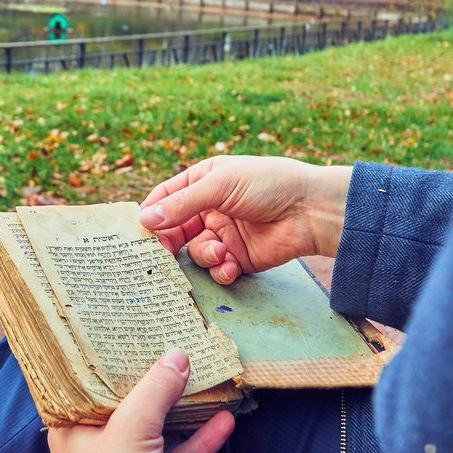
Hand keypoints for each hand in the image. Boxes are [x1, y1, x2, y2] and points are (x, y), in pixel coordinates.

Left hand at [48, 349, 234, 452]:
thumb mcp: (129, 431)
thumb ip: (152, 391)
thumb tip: (176, 355)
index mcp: (75, 427)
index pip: (86, 380)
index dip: (104, 354)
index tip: (123, 325)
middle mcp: (100, 444)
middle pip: (129, 400)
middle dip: (153, 375)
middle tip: (169, 339)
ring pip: (159, 426)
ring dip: (184, 403)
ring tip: (203, 372)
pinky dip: (204, 437)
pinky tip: (225, 418)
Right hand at [139, 156, 351, 283]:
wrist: (313, 210)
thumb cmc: (269, 184)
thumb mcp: (221, 185)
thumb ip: (182, 204)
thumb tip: (145, 218)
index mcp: (204, 182)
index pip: (166, 198)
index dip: (152, 213)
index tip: (139, 230)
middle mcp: (209, 209)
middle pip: (175, 230)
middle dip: (169, 243)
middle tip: (162, 255)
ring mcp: (223, 234)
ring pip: (195, 252)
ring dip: (204, 255)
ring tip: (219, 252)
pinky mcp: (238, 258)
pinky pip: (217, 269)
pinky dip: (220, 270)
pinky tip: (231, 265)